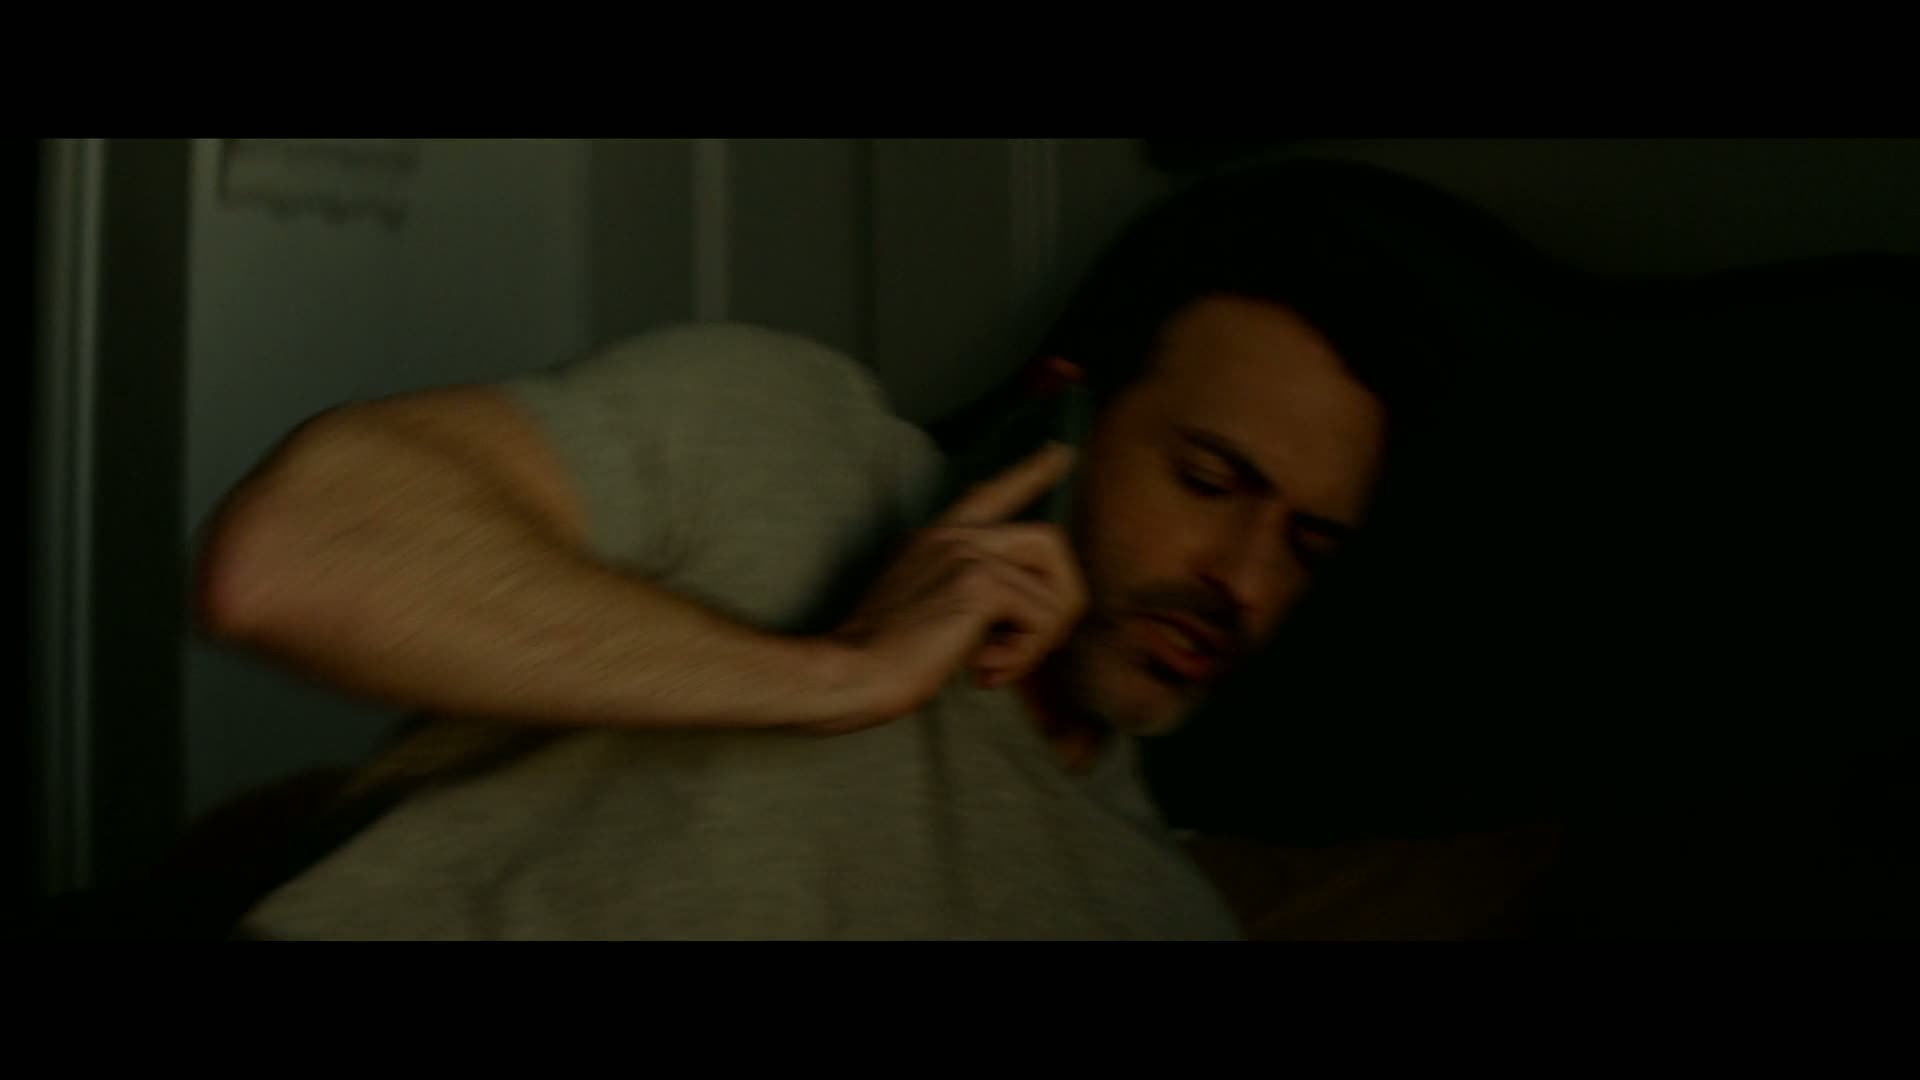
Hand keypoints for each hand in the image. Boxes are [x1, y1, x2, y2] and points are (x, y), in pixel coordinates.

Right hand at [823, 442, 1087, 728]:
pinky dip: (1024, 655)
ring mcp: (967, 555)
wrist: (849, 673)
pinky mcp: (977, 585)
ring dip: (1037, 641)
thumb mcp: (922, 607)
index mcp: (936, 538)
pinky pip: (1041, 619)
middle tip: (1029, 647)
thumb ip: (961, 594)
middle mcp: (954, 536)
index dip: (1031, 473)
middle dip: (1061, 598)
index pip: (991, 493)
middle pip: (1049, 541)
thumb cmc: (878, 659)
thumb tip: (1015, 613)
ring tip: (995, 666)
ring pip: (1054, 590)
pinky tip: (983, 671)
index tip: (1060, 451)